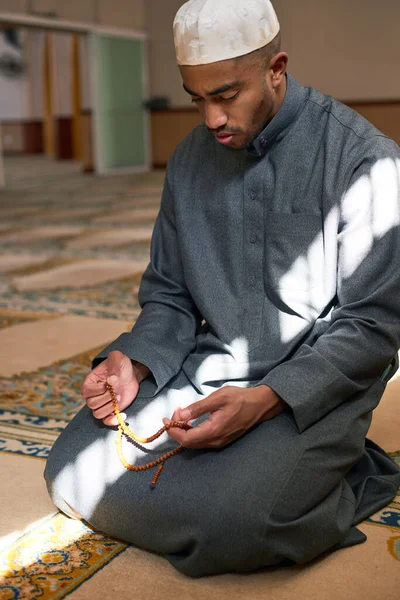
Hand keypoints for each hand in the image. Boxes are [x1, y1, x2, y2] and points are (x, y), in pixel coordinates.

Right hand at [81, 350, 149, 425]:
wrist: (130, 372)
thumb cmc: (120, 364)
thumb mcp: (117, 358)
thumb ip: (113, 366)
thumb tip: (111, 380)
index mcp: (90, 382)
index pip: (86, 391)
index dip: (98, 389)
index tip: (108, 383)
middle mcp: (93, 395)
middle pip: (92, 404)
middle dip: (106, 398)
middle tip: (117, 392)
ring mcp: (102, 404)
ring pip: (98, 414)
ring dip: (110, 408)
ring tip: (119, 398)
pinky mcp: (111, 410)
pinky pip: (106, 421)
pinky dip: (113, 421)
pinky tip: (123, 414)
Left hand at [163, 385, 284, 448]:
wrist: (260, 405)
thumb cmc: (240, 398)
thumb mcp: (218, 397)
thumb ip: (198, 407)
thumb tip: (180, 415)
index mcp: (213, 431)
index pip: (185, 439)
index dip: (172, 430)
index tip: (166, 418)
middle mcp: (215, 441)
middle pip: (188, 443)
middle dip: (176, 429)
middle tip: (175, 411)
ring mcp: (219, 442)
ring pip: (195, 443)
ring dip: (184, 430)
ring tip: (181, 414)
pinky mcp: (222, 440)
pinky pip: (202, 441)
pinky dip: (193, 432)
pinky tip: (191, 420)